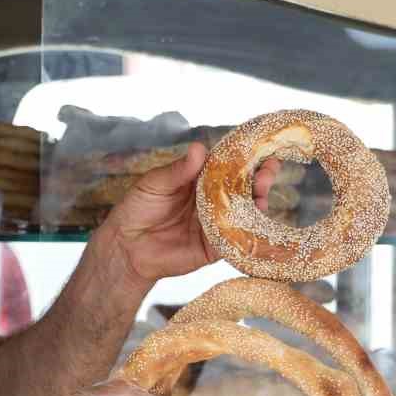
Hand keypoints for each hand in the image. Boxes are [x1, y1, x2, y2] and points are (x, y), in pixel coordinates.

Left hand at [102, 142, 277, 283]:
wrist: (126, 246)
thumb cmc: (138, 208)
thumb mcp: (155, 183)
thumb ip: (178, 170)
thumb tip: (199, 148)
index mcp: (200, 181)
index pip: (227, 167)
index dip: (244, 159)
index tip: (261, 149)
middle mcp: (213, 201)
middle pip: (242, 189)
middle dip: (258, 179)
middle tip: (269, 170)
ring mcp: (216, 224)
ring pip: (244, 213)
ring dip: (257, 203)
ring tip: (262, 193)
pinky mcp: (215, 247)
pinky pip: (235, 240)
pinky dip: (248, 232)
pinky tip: (256, 222)